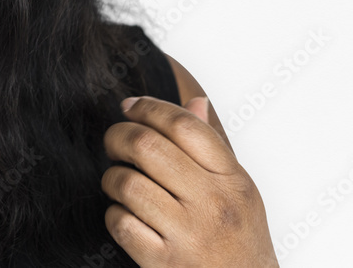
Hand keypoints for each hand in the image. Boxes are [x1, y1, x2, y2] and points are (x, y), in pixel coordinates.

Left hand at [102, 95, 278, 265]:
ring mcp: (188, 236)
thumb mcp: (240, 191)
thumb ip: (213, 148)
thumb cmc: (239, 241)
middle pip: (147, 146)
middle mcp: (213, 205)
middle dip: (117, 136)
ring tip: (118, 181)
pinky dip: (114, 215)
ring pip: (127, 183)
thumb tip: (194, 101)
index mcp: (233, 180)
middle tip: (113, 142)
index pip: (185, 125)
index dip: (149, 107)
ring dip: (112, 178)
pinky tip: (124, 215)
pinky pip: (120, 223)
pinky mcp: (163, 263)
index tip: (130, 106)